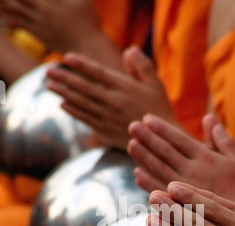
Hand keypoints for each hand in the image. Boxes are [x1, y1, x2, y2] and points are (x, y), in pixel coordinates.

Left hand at [0, 0, 106, 56]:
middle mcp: (42, 10)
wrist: (86, 47)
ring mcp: (38, 22)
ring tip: (0, 2)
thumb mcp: (82, 0)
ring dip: (6, 4)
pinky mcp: (38, 33)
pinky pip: (19, 22)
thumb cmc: (89, 23)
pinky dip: (9, 16)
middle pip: (18, 0)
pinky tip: (3, 16)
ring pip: (15, 9)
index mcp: (51, 1)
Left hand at [46, 47, 176, 149]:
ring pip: (82, 104)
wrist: (160, 141)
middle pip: (85, 88)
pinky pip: (86, 119)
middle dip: (65, 78)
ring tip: (49, 85)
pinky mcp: (106, 131)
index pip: (99, 73)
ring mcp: (108, 118)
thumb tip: (129, 50)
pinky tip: (63, 104)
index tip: (66, 57)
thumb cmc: (159, 110)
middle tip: (48, 70)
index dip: (82, 65)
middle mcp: (114, 102)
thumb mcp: (156, 85)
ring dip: (64, 93)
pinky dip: (74, 111)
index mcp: (125, 89)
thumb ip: (143, 67)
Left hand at [128, 114, 234, 202]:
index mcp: (206, 158)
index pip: (179, 139)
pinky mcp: (181, 204)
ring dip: (144, 157)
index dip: (162, 128)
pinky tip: (137, 174)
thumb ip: (221, 140)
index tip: (147, 119)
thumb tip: (208, 117)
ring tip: (131, 145)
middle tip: (132, 126)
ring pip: (160, 170)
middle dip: (148, 138)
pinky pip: (162, 191)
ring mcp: (185, 188)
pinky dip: (148, 182)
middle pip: (166, 152)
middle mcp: (194, 171)